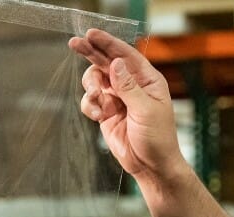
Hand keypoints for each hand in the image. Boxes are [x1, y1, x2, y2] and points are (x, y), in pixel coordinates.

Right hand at [68, 29, 182, 181]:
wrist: (151, 166)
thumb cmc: (158, 139)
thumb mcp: (145, 110)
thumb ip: (128, 87)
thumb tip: (115, 64)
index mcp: (147, 80)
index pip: (125, 55)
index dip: (108, 43)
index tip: (91, 35)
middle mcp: (131, 85)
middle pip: (106, 62)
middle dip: (91, 53)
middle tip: (75, 43)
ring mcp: (117, 99)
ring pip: (95, 81)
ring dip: (92, 89)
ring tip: (98, 100)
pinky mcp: (106, 113)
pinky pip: (90, 102)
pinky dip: (90, 107)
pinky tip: (99, 116)